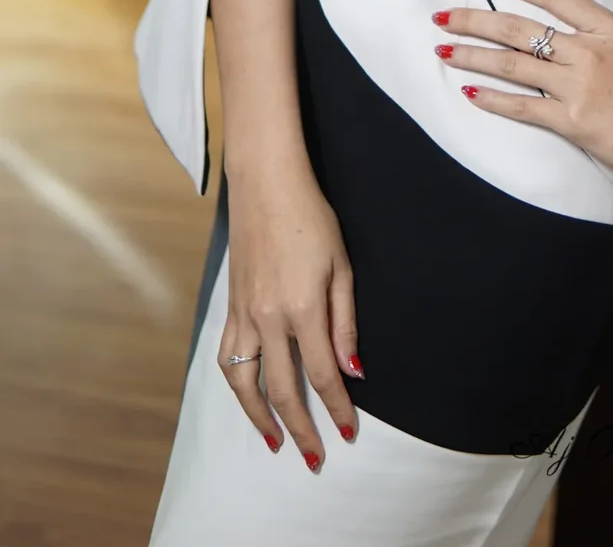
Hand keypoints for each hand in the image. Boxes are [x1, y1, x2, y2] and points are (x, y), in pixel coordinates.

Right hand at [219, 162, 363, 470]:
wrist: (266, 185)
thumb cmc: (312, 218)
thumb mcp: (342, 266)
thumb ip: (345, 321)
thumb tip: (352, 369)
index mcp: (303, 307)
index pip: (323, 373)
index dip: (336, 407)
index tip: (348, 432)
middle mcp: (269, 318)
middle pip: (283, 389)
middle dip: (301, 428)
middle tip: (314, 457)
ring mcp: (244, 314)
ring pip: (246, 383)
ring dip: (260, 418)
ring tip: (276, 441)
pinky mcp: (230, 307)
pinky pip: (228, 359)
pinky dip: (238, 386)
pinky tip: (248, 396)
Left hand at [433, 0, 612, 184]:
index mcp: (608, 28)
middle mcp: (585, 52)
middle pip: (520, 28)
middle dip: (477, 21)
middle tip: (443, 17)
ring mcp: (575, 86)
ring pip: (513, 65)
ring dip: (473, 56)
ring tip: (442, 51)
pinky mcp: (570, 120)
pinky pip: (523, 107)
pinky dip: (494, 99)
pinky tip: (469, 92)